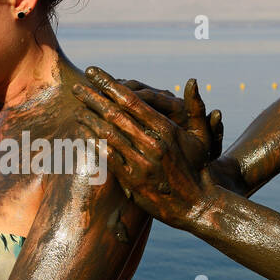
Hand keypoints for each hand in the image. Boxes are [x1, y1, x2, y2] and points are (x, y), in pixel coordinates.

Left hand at [72, 68, 220, 227]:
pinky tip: (83, 132)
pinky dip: (93, 142)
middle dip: (93, 98)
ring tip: (77, 108)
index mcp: (166, 129)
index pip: (132, 100)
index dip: (109, 85)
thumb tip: (192, 81)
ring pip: (108, 134)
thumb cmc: (197, 168)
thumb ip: (195, 108)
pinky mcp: (132, 180)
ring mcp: (141, 162)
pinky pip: (107, 156)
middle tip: (77, 87)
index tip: (94, 73)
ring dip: (89, 119)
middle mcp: (152, 143)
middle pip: (115, 114)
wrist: (196, 205)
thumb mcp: (201, 137)